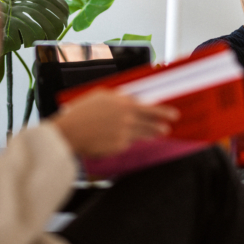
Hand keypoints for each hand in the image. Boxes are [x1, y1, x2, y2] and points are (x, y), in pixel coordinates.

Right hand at [50, 89, 179, 157]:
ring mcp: (123, 135)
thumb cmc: (82, 112)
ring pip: (141, 136)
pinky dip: (123, 141)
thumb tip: (130, 100)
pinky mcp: (117, 148)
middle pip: (150, 125)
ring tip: (154, 135)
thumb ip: (119, 98)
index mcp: (124, 105)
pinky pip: (125, 144)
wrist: (69, 132)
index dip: (164, 112)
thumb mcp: (101, 96)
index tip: (174, 115)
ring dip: (148, 135)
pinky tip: (114, 139)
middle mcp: (127, 121)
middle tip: (166, 128)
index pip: (151, 109)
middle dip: (159, 127)